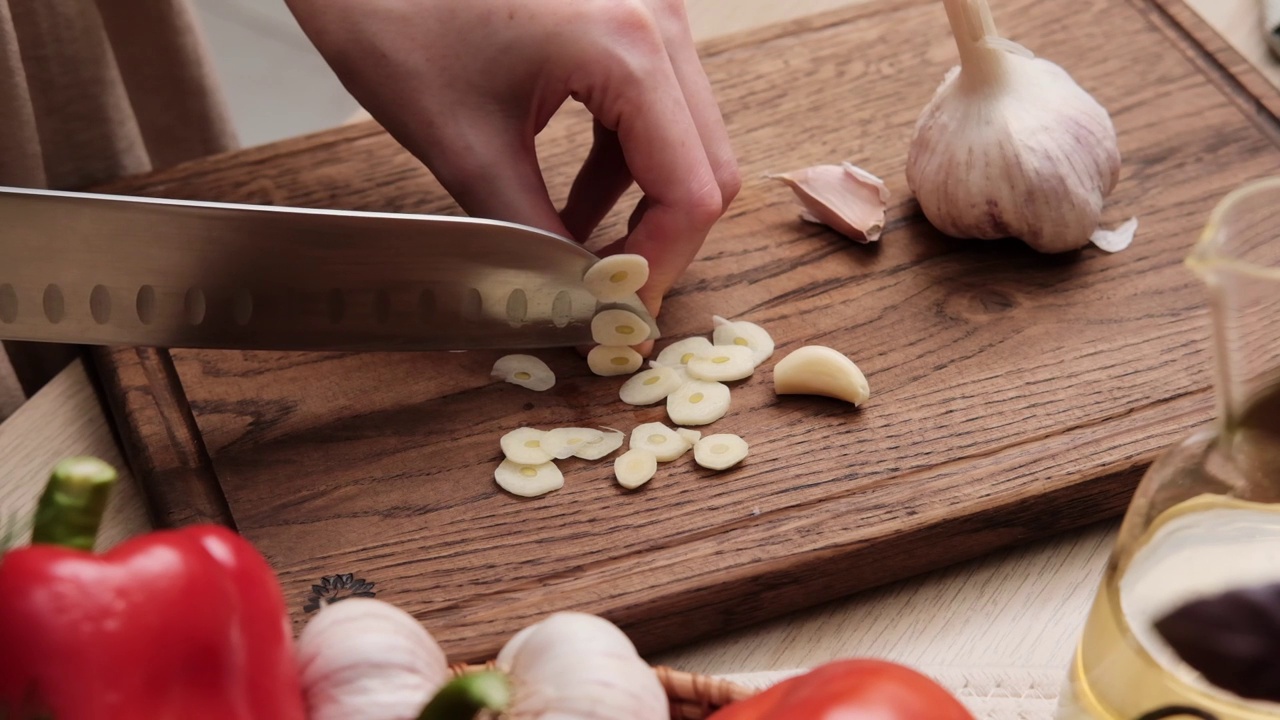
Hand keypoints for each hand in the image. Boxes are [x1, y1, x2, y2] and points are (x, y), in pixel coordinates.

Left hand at [285, 0, 740, 314]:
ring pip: (686, 139)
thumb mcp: (463, 147)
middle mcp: (659, 19)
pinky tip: (574, 204)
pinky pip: (654, 108)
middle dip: (661, 242)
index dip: (659, 266)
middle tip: (607, 294)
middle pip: (707, 165)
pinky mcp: (627, 13)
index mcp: (628, 47)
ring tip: (582, 255)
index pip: (692, 191)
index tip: (617, 310)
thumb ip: (528, 238)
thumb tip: (571, 304)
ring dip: (643, 206)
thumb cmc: (395, 15)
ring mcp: (650, 9)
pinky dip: (624, 165)